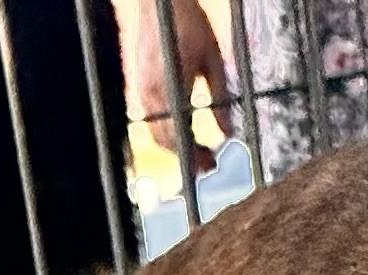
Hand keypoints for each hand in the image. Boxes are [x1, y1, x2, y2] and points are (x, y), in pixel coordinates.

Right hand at [135, 0, 229, 173]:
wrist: (162, 2)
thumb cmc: (191, 24)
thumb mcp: (214, 60)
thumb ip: (221, 99)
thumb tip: (229, 134)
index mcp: (172, 86)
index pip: (182, 136)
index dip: (196, 156)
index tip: (212, 166)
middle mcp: (152, 92)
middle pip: (167, 141)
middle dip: (188, 157)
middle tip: (209, 164)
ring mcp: (142, 89)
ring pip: (157, 134)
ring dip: (177, 147)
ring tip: (199, 151)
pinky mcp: (139, 86)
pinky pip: (152, 120)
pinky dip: (167, 131)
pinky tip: (184, 131)